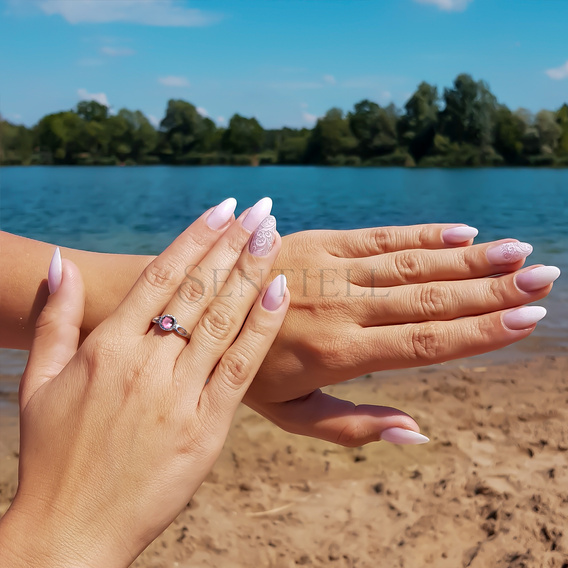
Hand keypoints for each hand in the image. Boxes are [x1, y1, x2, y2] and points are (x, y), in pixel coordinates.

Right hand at [0, 199, 289, 566]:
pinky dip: (261, 328)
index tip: (224, 208)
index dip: (196, 238)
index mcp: (107, 347)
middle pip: (198, 290)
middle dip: (233, 245)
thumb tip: (61, 263)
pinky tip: (281, 294)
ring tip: (273, 237)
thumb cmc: (53, 455)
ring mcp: (178, 394)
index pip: (160, 276)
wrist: (70, 529)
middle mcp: (145, 363)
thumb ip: (55, 319)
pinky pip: (240, 368)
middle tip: (261, 210)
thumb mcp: (41, 382)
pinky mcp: (206, 427)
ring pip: (223, 320)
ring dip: (252, 274)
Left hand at [245, 225, 556, 445]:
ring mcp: (329, 269)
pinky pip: (377, 238)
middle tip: (543, 277)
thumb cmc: (245, 372)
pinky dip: (421, 235)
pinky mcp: (318, 242)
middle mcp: (340, 307)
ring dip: (468, 258)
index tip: (527, 320)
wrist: (194, 312)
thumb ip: (354, 426)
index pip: (422, 343)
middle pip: (428, 299)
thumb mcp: (293, 416)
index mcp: (337, 353)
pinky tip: (460, 233)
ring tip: (516, 252)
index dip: (478, 332)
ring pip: (410, 264)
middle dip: (490, 289)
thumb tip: (418, 433)